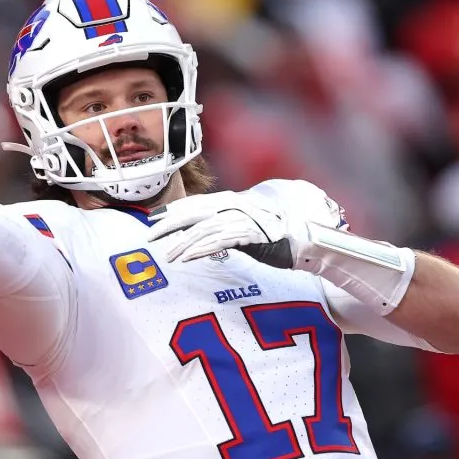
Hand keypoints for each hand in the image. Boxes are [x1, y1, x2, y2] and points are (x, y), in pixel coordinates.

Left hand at [148, 191, 303, 267]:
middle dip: (169, 224)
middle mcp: (234, 206)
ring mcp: (242, 219)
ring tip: (167, 255)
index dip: (173, 209)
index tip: (154, 217)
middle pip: (194, 213)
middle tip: (150, 234)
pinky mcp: (250, 235)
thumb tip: (203, 232)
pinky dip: (201, 249)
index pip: (196, 202)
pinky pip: (219, 242)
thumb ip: (226, 224)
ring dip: (182, 243)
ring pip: (203, 229)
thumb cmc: (277, 232)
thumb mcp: (246, 224)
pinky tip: (186, 257)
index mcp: (232, 201)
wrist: (308, 236)